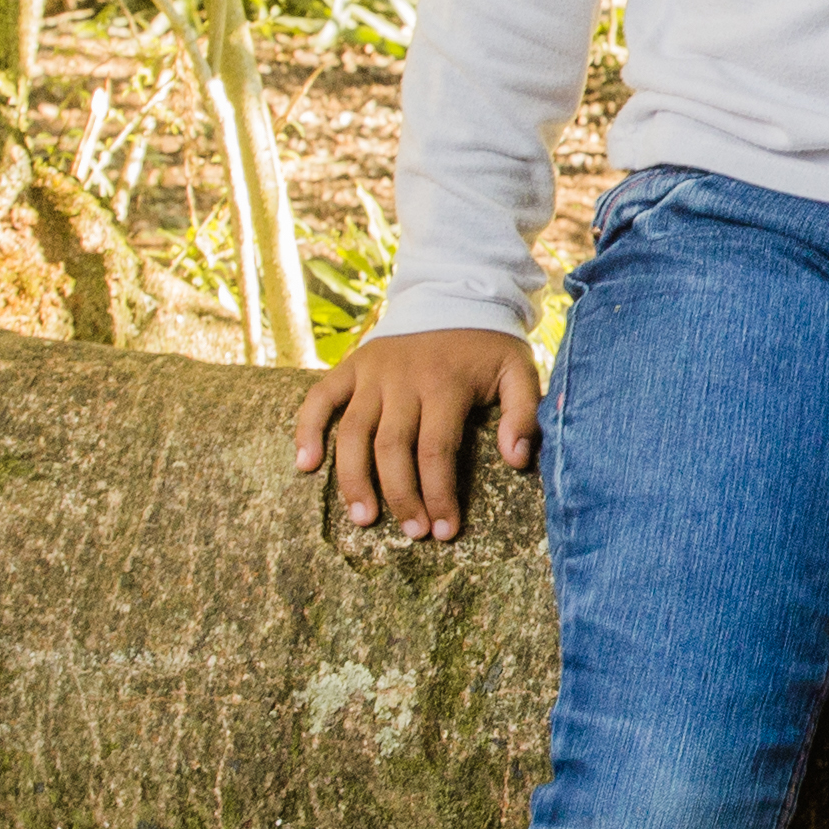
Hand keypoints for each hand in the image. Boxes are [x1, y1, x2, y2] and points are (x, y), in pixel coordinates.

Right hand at [296, 326, 541, 539]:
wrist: (453, 295)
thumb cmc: (487, 347)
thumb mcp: (519, 371)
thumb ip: (524, 413)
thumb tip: (516, 460)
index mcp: (444, 384)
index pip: (437, 451)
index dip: (440, 495)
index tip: (445, 530)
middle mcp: (403, 379)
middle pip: (393, 448)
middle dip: (401, 496)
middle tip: (413, 532)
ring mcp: (372, 373)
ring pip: (353, 432)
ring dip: (353, 479)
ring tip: (363, 518)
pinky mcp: (350, 366)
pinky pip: (319, 398)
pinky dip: (306, 429)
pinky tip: (305, 465)